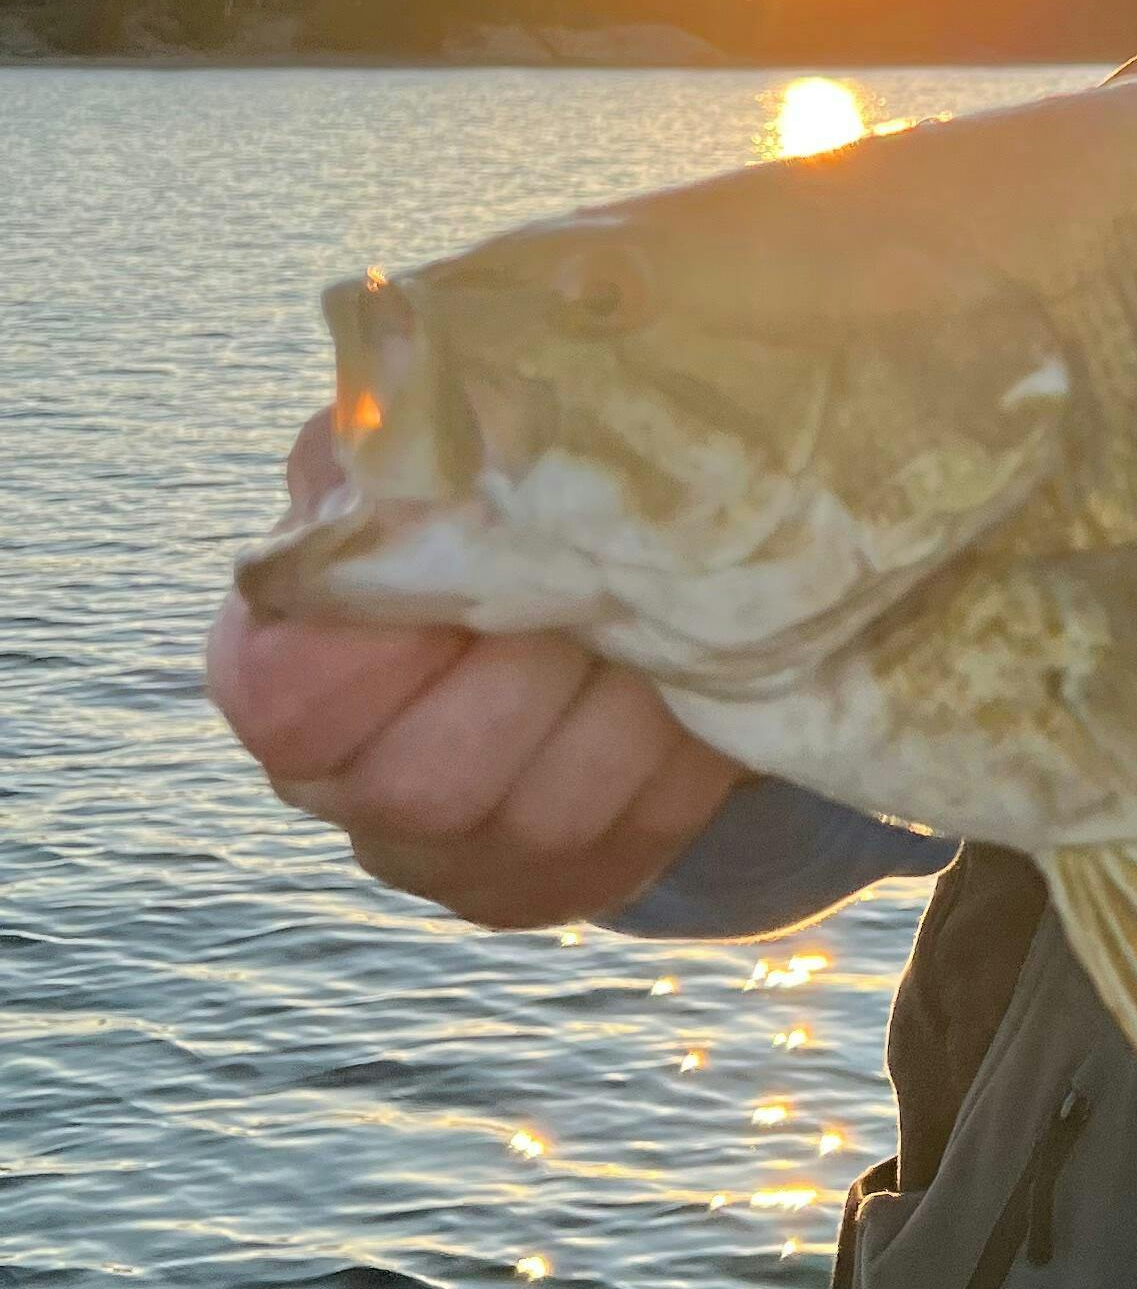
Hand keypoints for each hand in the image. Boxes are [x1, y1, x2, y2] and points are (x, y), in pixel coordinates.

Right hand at [204, 411, 743, 929]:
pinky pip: (639, 840)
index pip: (288, 697)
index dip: (386, 635)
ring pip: (546, 816)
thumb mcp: (426, 451)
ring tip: (668, 615)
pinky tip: (705, 677)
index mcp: (278, 675)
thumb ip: (407, 436)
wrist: (586, 588)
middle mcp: (349, 791)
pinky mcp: (568, 885)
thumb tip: (426, 404)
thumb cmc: (484, 503)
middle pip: (427, 779)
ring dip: (627, 707)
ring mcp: (459, 860)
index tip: (479, 556)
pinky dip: (687, 753)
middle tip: (607, 576)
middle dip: (533, 670)